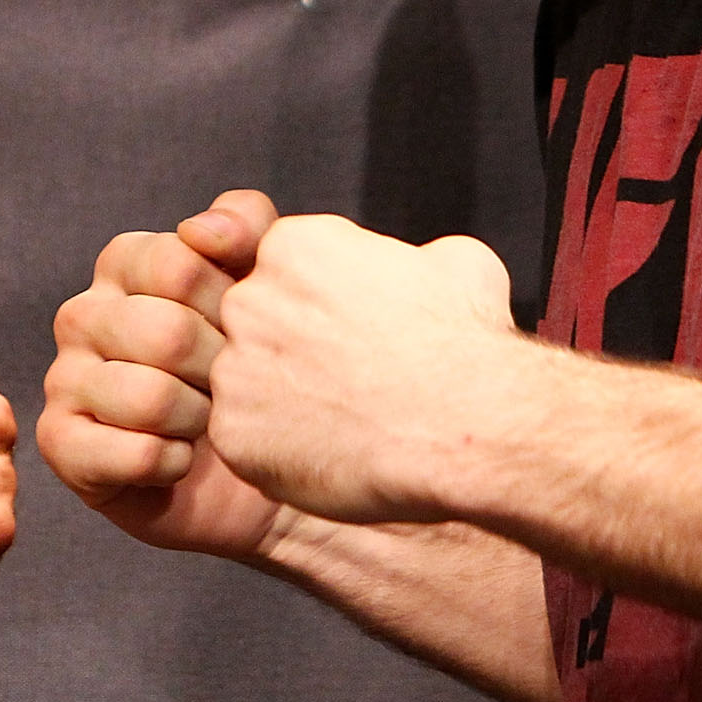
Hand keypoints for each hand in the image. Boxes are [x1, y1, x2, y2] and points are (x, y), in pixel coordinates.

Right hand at [39, 189, 293, 560]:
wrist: (256, 464)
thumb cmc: (256, 366)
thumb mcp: (268, 284)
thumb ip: (247, 229)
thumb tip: (201, 230)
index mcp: (124, 263)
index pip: (178, 264)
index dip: (231, 305)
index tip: (249, 329)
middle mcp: (82, 314)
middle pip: (166, 332)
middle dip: (221, 370)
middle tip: (235, 387)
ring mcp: (63, 378)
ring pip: (150, 397)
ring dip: (202, 421)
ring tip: (210, 424)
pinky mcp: (60, 443)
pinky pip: (135, 454)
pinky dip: (176, 463)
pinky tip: (182, 460)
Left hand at [209, 215, 521, 522]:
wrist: (469, 425)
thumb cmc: (468, 343)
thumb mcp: (458, 264)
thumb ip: (414, 259)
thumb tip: (422, 269)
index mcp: (294, 247)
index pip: (284, 272)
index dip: (323, 307)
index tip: (356, 334)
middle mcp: (249, 300)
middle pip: (255, 324)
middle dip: (293, 350)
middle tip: (348, 381)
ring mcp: (234, 369)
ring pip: (246, 385)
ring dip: (284, 403)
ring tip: (344, 422)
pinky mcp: (232, 434)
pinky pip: (245, 442)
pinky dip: (279, 453)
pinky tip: (331, 454)